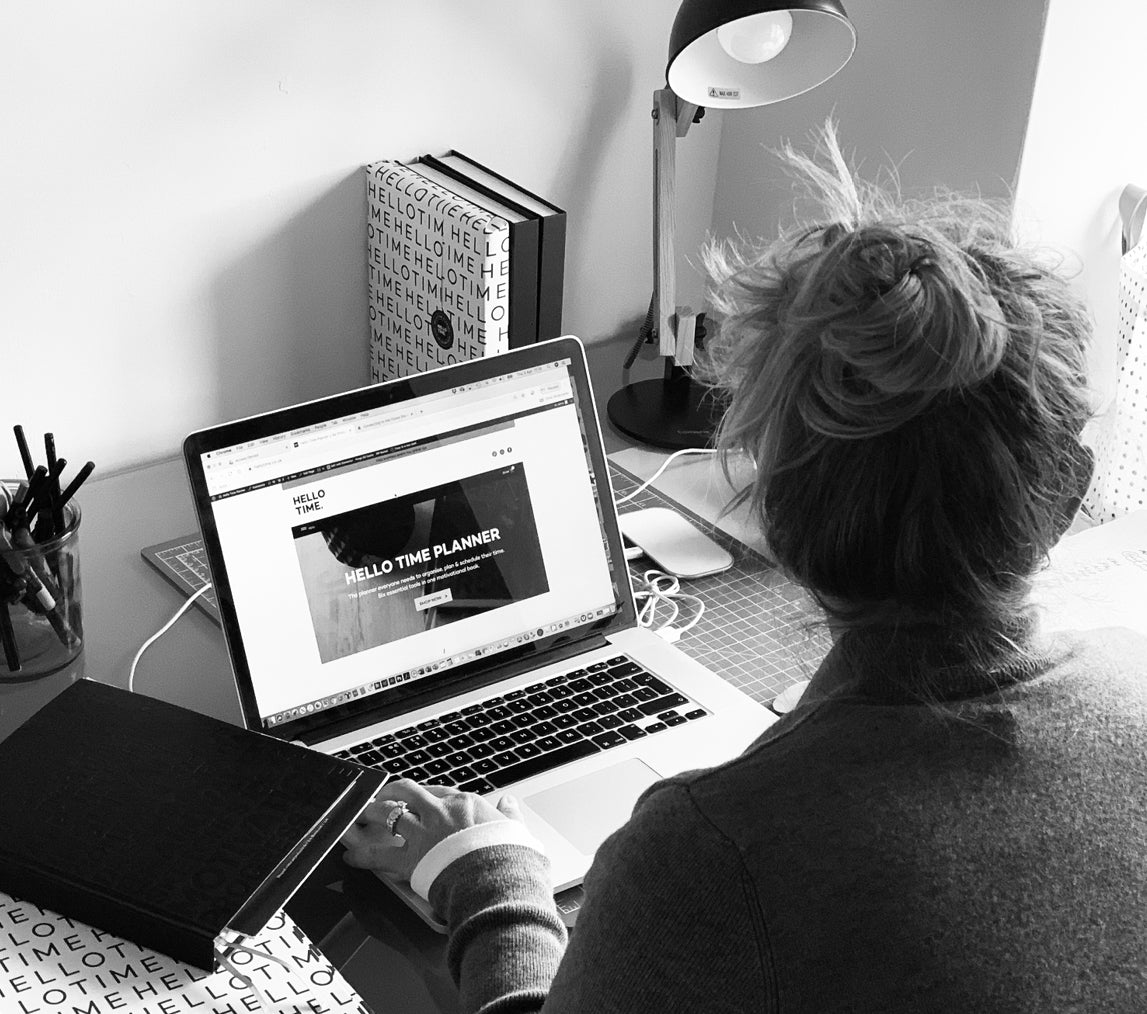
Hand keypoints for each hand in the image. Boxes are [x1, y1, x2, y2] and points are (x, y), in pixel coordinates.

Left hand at [342, 778, 522, 883]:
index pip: (438, 790)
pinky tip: (351, 856)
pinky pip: (379, 854)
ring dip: (372, 815)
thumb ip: (510, 815)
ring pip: (389, 815)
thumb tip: (510, 803)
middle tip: (380, 796)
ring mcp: (423, 832)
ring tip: (360, 816)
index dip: (423, 793)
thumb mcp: (516, 830)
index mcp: (464, 803)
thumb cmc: (509, 856)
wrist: (498, 877)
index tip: (416, 796)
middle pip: (407, 793)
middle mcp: (440, 812)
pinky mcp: (411, 858)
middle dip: (390, 793)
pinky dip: (362, 855)